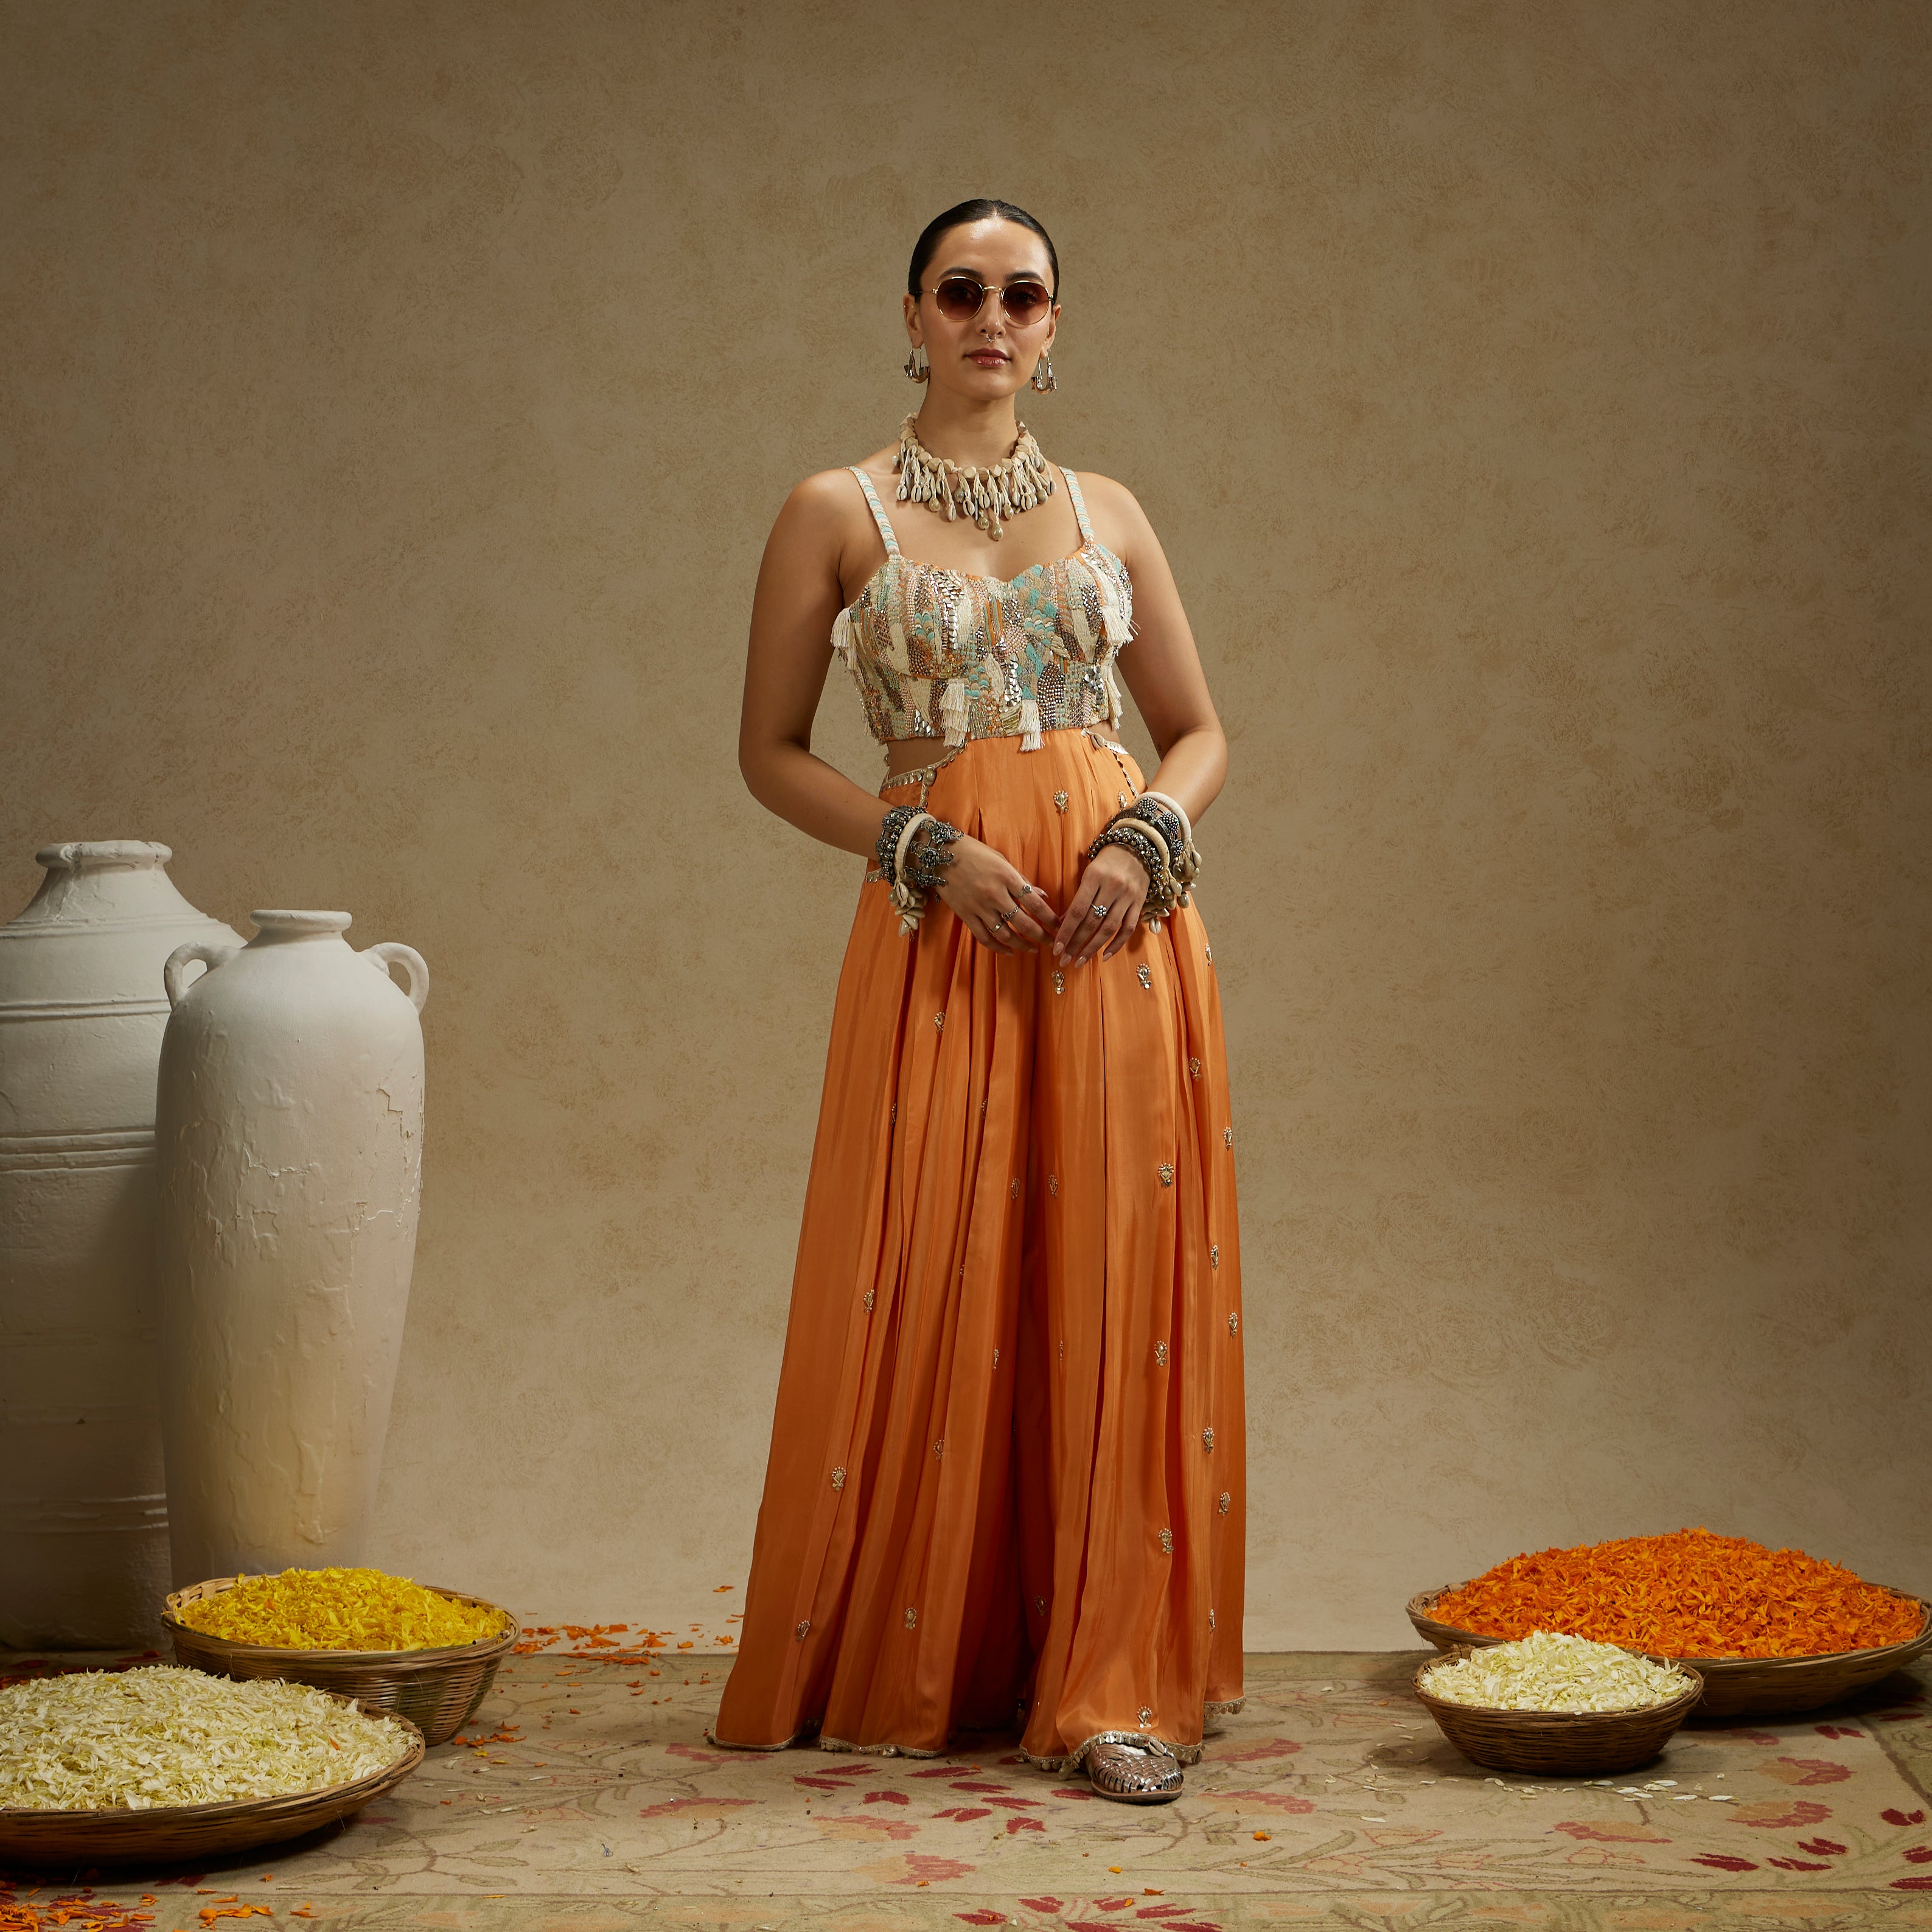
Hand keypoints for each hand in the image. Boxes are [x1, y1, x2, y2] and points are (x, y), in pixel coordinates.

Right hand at [934, 834, 1059, 952]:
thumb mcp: (1001, 860)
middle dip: (1041, 936)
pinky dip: (998, 948)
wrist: (940, 854)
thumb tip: (1041, 896)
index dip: (1050, 918)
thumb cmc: (974, 852)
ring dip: (1022, 945)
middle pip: (1024, 923)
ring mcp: (979, 907)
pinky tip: (1009, 951)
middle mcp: (995, 894)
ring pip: (1005, 934)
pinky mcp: (966, 915)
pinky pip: (984, 937)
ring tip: (1032, 949)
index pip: (1035, 903)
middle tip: (1052, 943)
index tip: (1059, 926)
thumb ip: (1021, 880)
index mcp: (1007, 877)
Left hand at [1054, 844, 1149, 965]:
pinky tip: (1105, 956)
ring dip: (1093, 948)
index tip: (1056, 948)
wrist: (1138, 847)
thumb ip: (1078, 898)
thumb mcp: (1088, 874)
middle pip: (1091, 922)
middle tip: (1064, 960)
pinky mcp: (1140, 903)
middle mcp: (1112, 887)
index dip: (1066, 931)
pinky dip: (1117, 944)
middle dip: (1075, 943)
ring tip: (1080, 961)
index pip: (1077, 910)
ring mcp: (1128, 896)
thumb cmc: (1107, 861)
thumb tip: (1062, 924)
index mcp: (1094, 877)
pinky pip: (1128, 928)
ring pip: (1109, 928)